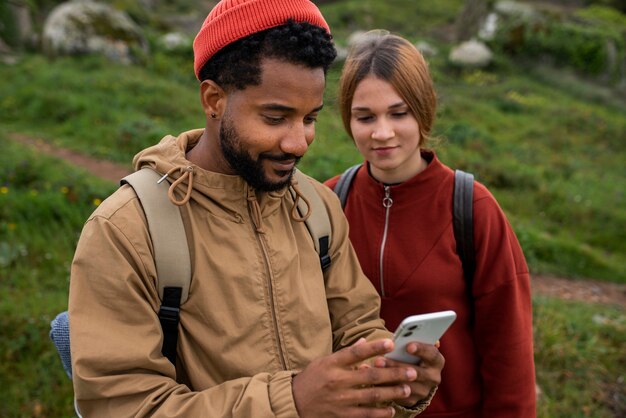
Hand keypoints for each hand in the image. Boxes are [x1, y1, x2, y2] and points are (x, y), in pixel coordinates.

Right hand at [292, 338, 418, 417]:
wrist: (293, 403)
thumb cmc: (311, 379)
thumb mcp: (324, 361)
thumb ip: (345, 354)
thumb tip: (364, 341)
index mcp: (333, 363)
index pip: (357, 352)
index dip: (374, 347)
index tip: (391, 343)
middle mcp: (338, 380)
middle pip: (371, 375)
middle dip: (393, 373)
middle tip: (411, 371)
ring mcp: (341, 400)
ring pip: (373, 395)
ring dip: (392, 392)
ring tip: (406, 389)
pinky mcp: (342, 415)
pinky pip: (366, 414)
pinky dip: (380, 413)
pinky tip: (391, 410)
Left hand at [372, 341, 443, 406]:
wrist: (412, 378)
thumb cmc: (410, 356)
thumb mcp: (412, 348)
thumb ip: (407, 341)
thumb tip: (393, 338)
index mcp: (436, 361)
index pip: (432, 354)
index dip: (422, 349)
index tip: (408, 346)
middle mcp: (434, 377)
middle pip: (416, 372)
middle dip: (396, 365)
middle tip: (378, 359)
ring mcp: (424, 390)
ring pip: (405, 386)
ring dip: (387, 378)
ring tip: (372, 370)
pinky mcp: (413, 401)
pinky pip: (398, 396)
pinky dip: (385, 388)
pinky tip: (372, 382)